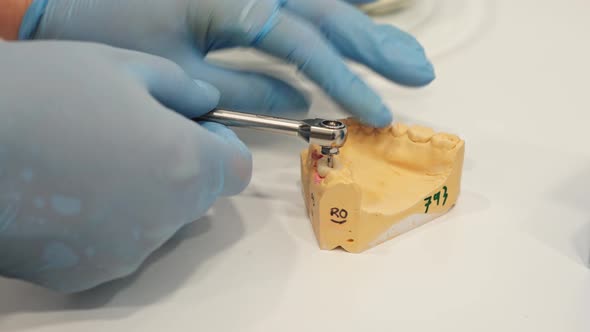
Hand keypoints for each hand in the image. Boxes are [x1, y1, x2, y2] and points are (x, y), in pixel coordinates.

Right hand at [0, 41, 250, 292]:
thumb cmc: (41, 92)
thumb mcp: (121, 65)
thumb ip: (181, 87)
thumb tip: (207, 102)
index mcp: (186, 167)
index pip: (238, 170)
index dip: (220, 147)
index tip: (193, 130)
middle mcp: (165, 220)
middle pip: (196, 197)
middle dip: (178, 169)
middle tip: (129, 138)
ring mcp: (125, 254)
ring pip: (157, 223)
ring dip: (140, 199)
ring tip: (86, 164)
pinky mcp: (85, 276)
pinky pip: (116, 247)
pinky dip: (103, 226)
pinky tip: (64, 196)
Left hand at [29, 0, 433, 126]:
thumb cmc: (114, 26)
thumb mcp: (182, 69)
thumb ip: (247, 90)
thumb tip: (299, 107)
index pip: (308, 44)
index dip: (347, 81)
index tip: (378, 114)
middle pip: (329, 11)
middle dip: (377, 46)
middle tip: (420, 74)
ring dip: (365, 24)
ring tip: (404, 51)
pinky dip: (333, 7)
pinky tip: (358, 14)